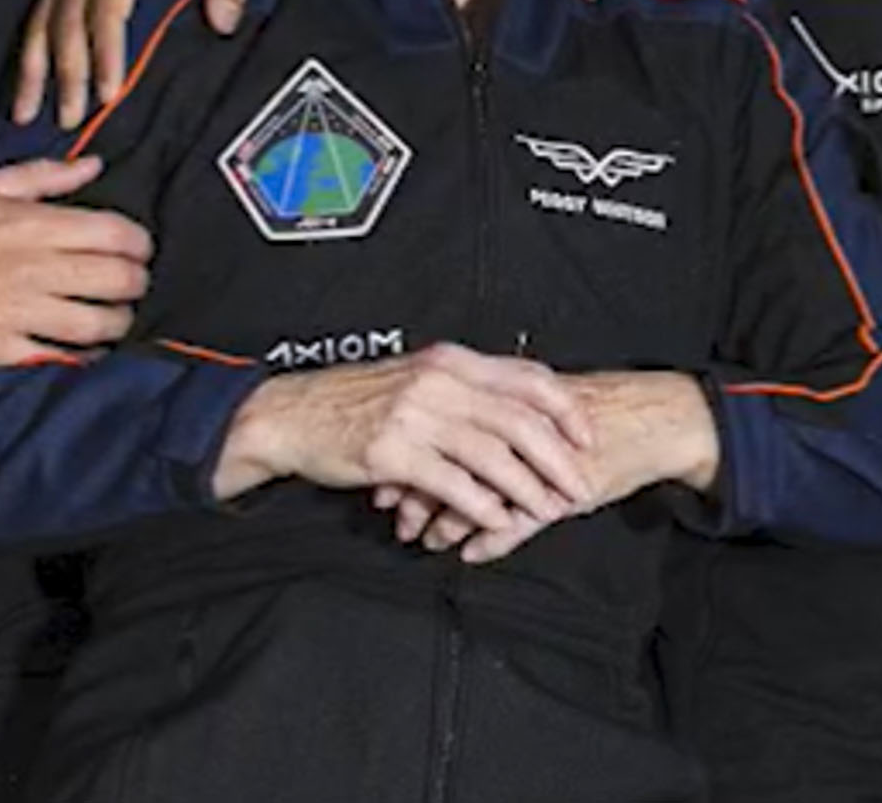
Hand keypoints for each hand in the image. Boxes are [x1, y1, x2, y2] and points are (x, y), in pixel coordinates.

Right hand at [0, 156, 152, 367]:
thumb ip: (42, 177)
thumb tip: (93, 166)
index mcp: (30, 224)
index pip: (114, 234)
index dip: (139, 243)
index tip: (139, 248)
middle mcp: (30, 269)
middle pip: (115, 280)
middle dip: (136, 282)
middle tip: (134, 283)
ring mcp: (14, 313)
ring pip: (95, 325)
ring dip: (117, 322)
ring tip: (116, 318)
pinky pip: (55, 357)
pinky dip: (80, 356)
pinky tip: (85, 350)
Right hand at [16, 0, 268, 124]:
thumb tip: (223, 21)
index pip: (109, 10)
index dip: (106, 54)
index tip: (108, 95)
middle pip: (70, 22)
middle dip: (68, 74)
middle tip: (71, 118)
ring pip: (44, 21)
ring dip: (35, 69)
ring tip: (27, 113)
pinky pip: (40, 14)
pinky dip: (30, 52)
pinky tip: (26, 85)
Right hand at [229, 345, 597, 550]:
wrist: (295, 414)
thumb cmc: (359, 401)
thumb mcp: (418, 380)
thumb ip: (466, 390)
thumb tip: (518, 411)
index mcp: (451, 361)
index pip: (526, 378)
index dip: (564, 409)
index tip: (586, 436)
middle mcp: (438, 382)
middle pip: (518, 420)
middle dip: (557, 458)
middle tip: (578, 484)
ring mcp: (415, 416)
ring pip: (490, 454)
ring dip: (525, 488)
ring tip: (546, 510)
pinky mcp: (392, 452)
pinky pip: (451, 482)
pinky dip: (480, 504)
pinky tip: (496, 520)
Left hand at [379, 374, 708, 557]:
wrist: (658, 418)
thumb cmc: (601, 411)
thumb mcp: (545, 404)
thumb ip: (501, 412)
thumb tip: (455, 421)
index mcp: (510, 398)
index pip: (446, 426)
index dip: (413, 451)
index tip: (387, 473)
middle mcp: (519, 426)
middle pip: (453, 460)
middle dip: (419, 491)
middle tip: (396, 514)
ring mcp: (539, 460)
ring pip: (480, 493)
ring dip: (449, 520)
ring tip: (427, 539)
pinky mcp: (564, 489)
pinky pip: (521, 520)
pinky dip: (495, 538)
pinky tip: (473, 553)